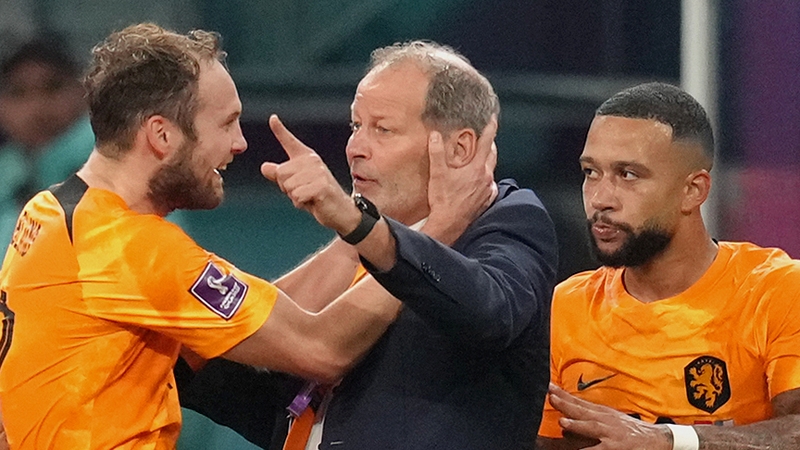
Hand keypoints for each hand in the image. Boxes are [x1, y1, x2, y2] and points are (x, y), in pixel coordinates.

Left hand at [261, 115, 359, 234]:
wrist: (340, 210)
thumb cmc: (317, 197)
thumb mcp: (295, 185)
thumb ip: (280, 176)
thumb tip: (263, 167)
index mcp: (306, 158)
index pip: (290, 142)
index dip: (280, 130)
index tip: (272, 118)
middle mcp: (312, 161)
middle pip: (281, 173)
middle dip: (287, 189)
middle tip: (303, 192)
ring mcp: (318, 172)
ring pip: (288, 187)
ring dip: (295, 197)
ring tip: (310, 196)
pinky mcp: (322, 185)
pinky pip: (297, 196)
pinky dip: (301, 203)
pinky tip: (313, 202)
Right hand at [423, 115, 497, 244]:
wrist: (449, 224)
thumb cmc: (444, 200)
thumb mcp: (437, 174)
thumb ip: (437, 152)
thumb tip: (436, 135)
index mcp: (476, 168)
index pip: (487, 142)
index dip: (490, 128)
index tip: (493, 118)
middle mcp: (486, 177)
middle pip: (492, 155)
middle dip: (489, 144)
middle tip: (485, 137)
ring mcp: (488, 190)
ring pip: (491, 170)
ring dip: (486, 162)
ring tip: (478, 158)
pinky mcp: (487, 200)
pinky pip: (490, 185)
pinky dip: (486, 179)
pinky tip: (478, 180)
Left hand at [548, 383, 672, 449]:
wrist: (657, 439)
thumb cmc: (629, 431)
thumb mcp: (609, 420)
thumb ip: (588, 421)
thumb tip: (563, 426)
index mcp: (602, 413)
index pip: (580, 401)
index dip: (564, 394)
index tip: (549, 387)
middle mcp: (606, 420)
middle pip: (583, 410)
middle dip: (566, 403)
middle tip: (550, 396)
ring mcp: (611, 434)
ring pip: (592, 427)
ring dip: (577, 424)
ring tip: (562, 421)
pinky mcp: (616, 448)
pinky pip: (600, 449)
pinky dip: (590, 449)